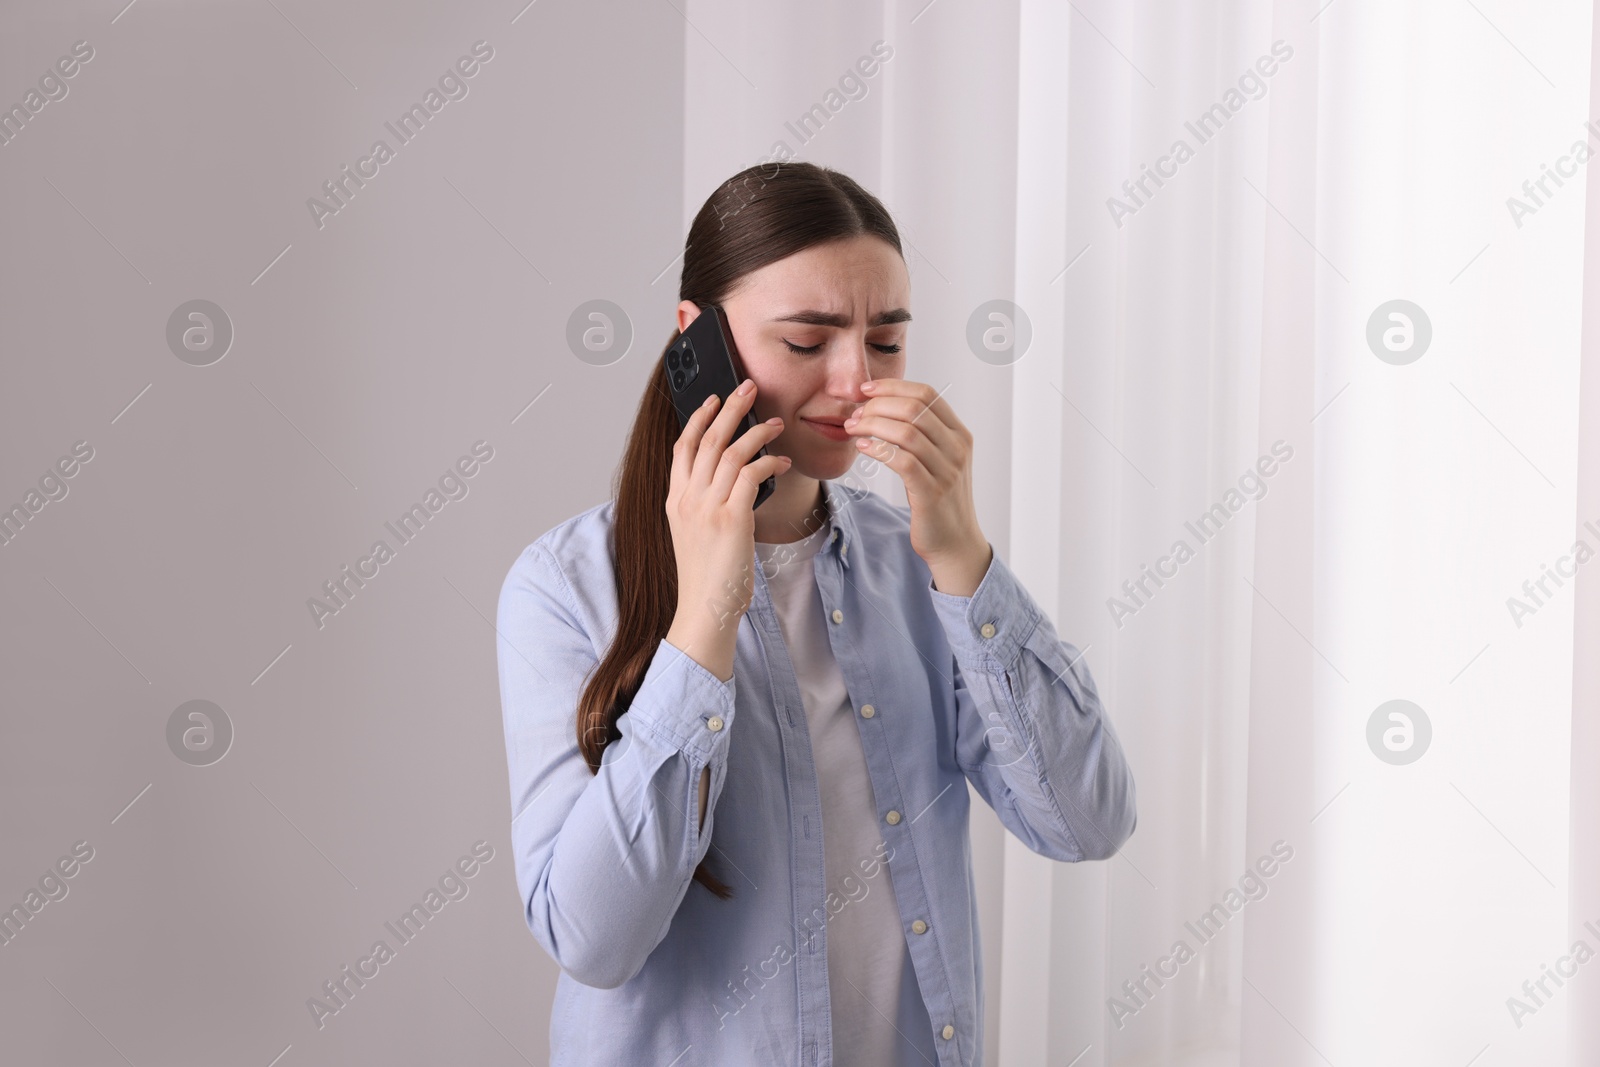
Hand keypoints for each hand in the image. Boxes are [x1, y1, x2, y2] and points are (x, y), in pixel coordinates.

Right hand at [664, 379, 790, 678]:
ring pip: (731, 452)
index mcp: (675, 500)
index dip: (698, 418)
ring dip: (757, 431)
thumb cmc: (706, 577)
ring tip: (777, 422)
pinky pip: (751, 475)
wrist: (704, 610)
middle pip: (708, 439)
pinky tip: (783, 461)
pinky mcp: (731, 519)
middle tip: (748, 386)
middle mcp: (688, 498)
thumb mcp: (694, 534)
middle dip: (729, 407)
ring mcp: (707, 507)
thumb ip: (704, 504)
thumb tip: (731, 480)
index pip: (683, 446)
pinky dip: (769, 462)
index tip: (713, 399)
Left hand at [844, 379, 992, 594]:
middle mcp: (957, 448)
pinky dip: (879, 449)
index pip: (926, 394)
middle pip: (915, 408)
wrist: (955, 543)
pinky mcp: (932, 493)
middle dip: (877, 405)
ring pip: (907, 431)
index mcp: (959, 434)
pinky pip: (903, 461)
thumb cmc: (938, 499)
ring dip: (873, 425)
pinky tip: (863, 448)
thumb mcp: (937, 460)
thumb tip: (884, 406)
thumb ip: (921, 434)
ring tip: (852, 429)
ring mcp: (948, 470)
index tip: (865, 390)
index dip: (893, 386)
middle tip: (854, 414)